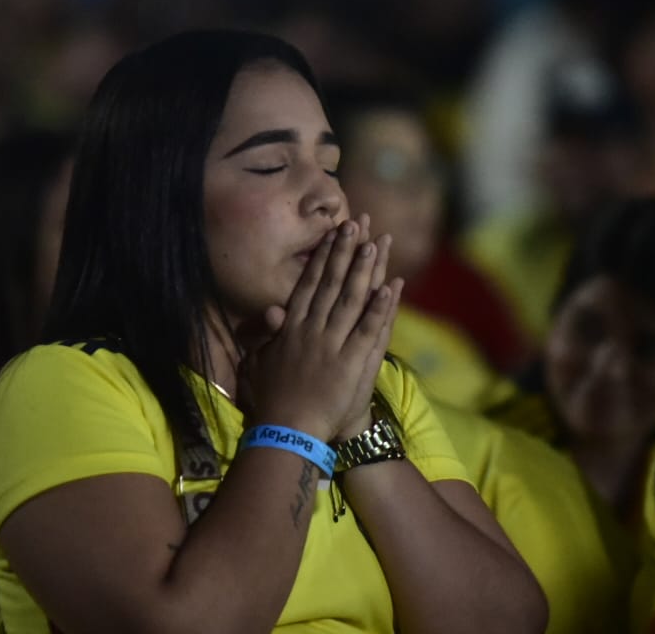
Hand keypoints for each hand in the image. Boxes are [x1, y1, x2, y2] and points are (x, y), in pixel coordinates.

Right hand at [238, 216, 401, 441]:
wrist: (288, 431)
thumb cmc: (273, 400)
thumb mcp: (262, 363)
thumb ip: (268, 337)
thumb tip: (271, 312)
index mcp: (293, 328)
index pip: (310, 284)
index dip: (324, 257)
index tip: (334, 233)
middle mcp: (312, 330)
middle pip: (332, 283)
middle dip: (346, 251)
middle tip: (357, 223)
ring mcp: (333, 344)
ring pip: (352, 299)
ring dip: (365, 270)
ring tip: (376, 243)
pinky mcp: (352, 362)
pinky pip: (369, 330)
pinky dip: (381, 308)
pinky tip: (392, 287)